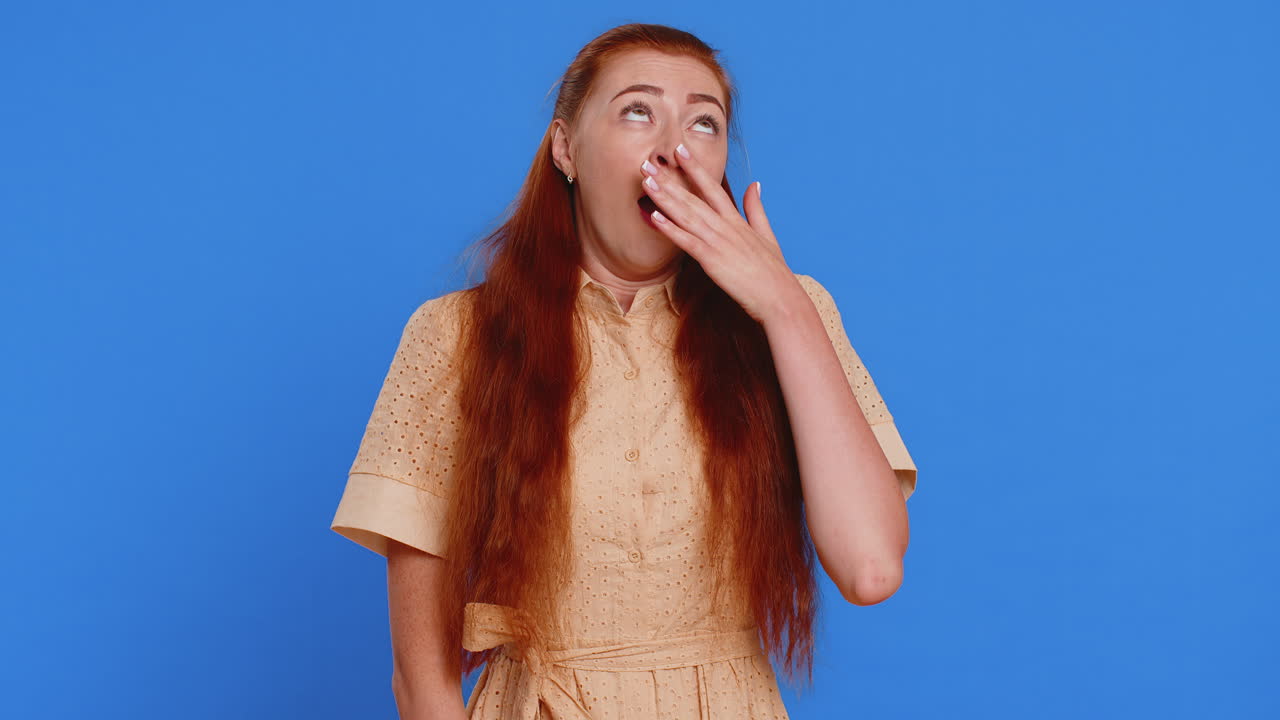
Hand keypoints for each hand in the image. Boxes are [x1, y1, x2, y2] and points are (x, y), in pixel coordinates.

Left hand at [640, 143, 797, 324]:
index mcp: (736, 220)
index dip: (694, 168)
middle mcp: (725, 226)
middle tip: (648, 162)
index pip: (712, 187)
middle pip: (692, 198)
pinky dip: (670, 229)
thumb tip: (755, 184)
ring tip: (647, 181)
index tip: (679, 151)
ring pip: (686, 215)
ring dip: (664, 198)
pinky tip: (654, 217)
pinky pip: (687, 241)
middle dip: (669, 180)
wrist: (779, 297)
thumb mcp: (767, 234)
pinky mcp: (712, 260)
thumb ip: (756, 208)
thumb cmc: (773, 271)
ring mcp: (718, 242)